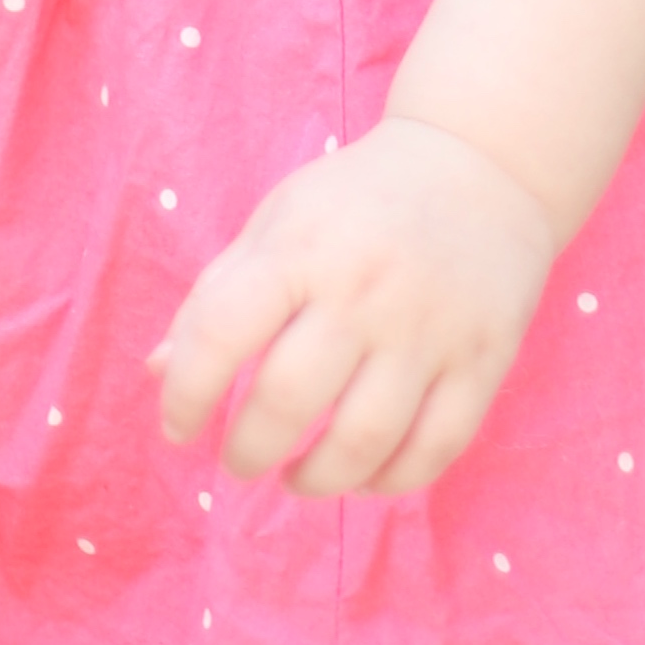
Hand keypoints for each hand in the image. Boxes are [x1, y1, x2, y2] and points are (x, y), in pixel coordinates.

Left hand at [153, 116, 555, 501]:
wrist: (483, 164)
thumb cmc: (359, 200)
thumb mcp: (278, 220)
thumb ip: (216, 295)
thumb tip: (159, 372)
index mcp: (301, 248)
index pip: (221, 335)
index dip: (185, 396)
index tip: (180, 425)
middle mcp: (365, 289)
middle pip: (288, 402)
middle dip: (246, 452)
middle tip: (239, 459)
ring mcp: (431, 329)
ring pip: (363, 442)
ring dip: (315, 480)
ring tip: (296, 477)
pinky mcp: (485, 358)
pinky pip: (436, 448)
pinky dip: (391, 480)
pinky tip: (363, 474)